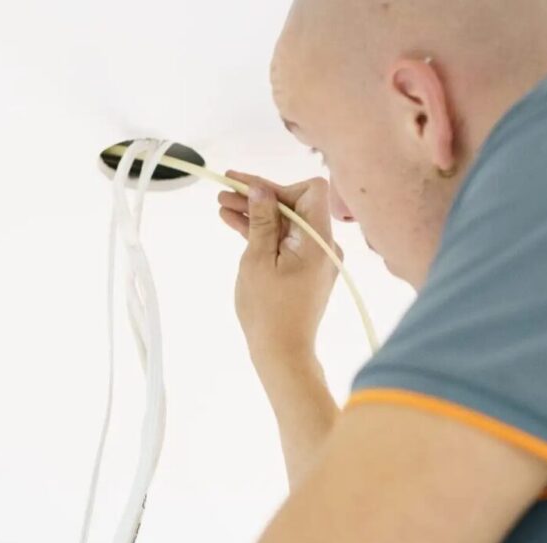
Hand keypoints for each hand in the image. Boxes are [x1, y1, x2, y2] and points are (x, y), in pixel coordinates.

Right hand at [217, 171, 341, 368]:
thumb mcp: (258, 260)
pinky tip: (234, 222)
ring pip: (286, 224)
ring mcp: (315, 258)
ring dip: (256, 214)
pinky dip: (264, 233)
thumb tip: (260, 188)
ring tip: (223, 205)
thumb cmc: (269, 311)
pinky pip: (285, 241)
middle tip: (225, 190)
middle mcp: (324, 246)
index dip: (278, 186)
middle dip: (260, 197)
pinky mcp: (306, 269)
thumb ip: (262, 220)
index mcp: (319, 241)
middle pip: (295, 206)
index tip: (248, 189)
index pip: (309, 191)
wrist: (282, 352)